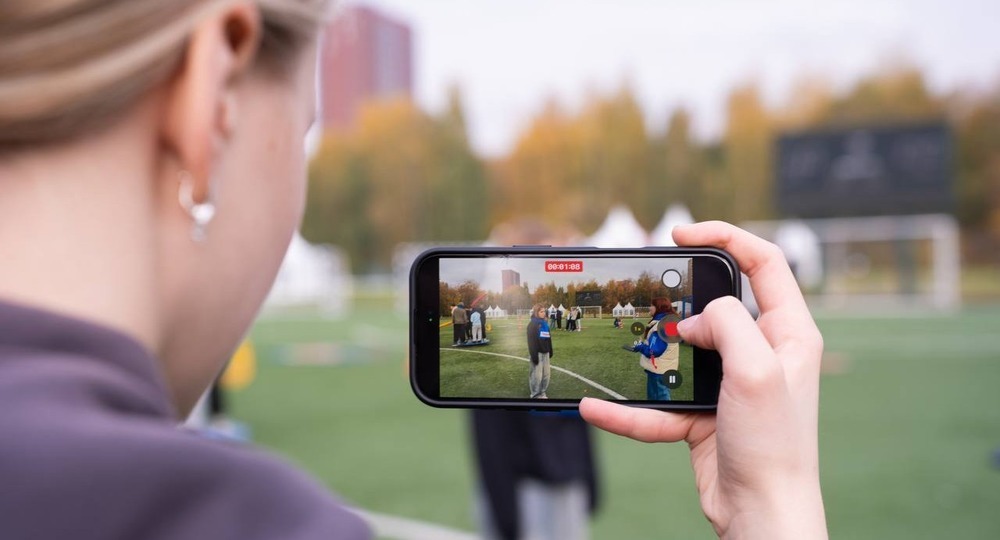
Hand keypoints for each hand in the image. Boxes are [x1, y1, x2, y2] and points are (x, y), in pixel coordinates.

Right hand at [580, 221, 826, 538]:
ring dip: (647, 358)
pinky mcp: (705, 416)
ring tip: (620, 350)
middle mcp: (762, 353)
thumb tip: (695, 318)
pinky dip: (628, 410)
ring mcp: (731, 384)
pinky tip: (595, 408)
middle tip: (649, 291)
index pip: (763, 263)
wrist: (762, 515)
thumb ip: (728, 324)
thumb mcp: (757, 370)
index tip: (681, 233)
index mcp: (789, 333)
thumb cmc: (775, 446)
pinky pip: (659, 403)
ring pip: (680, 355)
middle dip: (679, 300)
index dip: (725, 237)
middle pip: (715, 305)